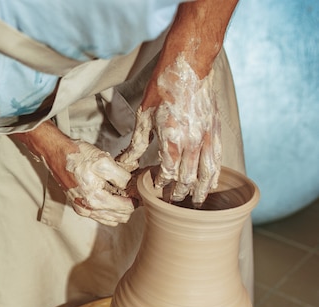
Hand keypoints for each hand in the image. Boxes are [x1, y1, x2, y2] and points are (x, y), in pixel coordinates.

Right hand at [65, 140, 134, 225]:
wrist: (56, 153)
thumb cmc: (77, 156)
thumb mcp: (104, 162)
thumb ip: (121, 177)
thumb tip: (132, 186)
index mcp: (96, 199)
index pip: (127, 208)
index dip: (136, 198)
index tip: (139, 188)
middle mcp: (88, 209)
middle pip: (120, 217)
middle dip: (128, 204)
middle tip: (131, 189)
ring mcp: (83, 209)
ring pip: (110, 218)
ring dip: (119, 208)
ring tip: (121, 191)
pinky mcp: (79, 206)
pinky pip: (99, 215)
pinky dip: (108, 208)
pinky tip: (109, 195)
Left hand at [118, 55, 221, 204]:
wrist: (189, 65)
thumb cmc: (163, 88)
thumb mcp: (144, 116)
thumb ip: (136, 144)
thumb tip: (126, 163)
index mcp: (172, 141)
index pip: (167, 174)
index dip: (161, 185)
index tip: (155, 190)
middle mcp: (192, 144)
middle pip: (188, 179)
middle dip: (179, 193)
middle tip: (172, 202)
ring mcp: (208, 138)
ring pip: (207, 174)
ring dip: (201, 190)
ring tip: (196, 202)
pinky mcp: (217, 131)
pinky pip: (218, 160)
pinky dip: (215, 175)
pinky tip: (212, 182)